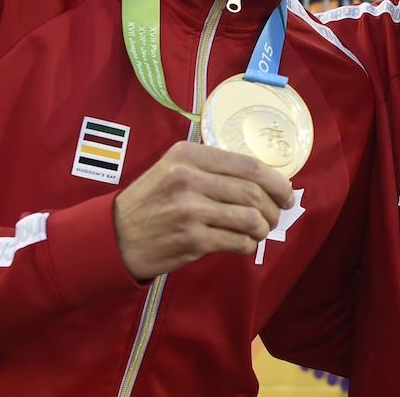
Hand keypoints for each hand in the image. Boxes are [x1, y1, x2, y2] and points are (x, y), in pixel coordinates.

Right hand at [113, 141, 293, 279]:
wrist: (113, 236)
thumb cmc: (150, 202)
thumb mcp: (173, 169)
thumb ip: (211, 168)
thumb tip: (263, 179)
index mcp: (188, 154)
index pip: (248, 164)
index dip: (276, 180)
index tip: (286, 192)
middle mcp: (189, 178)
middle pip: (253, 191)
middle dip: (274, 207)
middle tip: (277, 215)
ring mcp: (190, 210)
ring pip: (250, 217)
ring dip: (264, 227)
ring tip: (261, 230)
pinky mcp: (191, 239)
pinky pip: (237, 241)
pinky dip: (248, 244)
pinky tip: (244, 243)